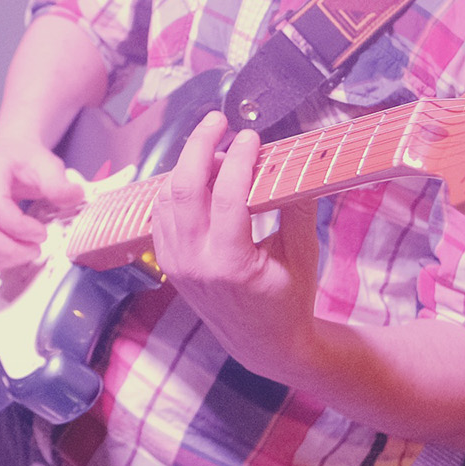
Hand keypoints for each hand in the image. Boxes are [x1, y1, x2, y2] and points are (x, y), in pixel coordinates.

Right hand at [0, 129, 82, 268]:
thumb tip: (74, 196)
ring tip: (24, 254)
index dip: (20, 228)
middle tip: (34, 250)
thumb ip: (58, 182)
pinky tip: (9, 258)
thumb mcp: (46, 164)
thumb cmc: (24, 160)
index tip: (42, 233)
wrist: (8, 154)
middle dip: (10, 251)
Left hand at [150, 112, 324, 384]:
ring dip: (188, 165)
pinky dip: (176, 187)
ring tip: (216, 147)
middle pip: (184, 188)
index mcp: (230, 265)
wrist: (262, 344)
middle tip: (218, 121)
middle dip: (199, 146)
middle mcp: (194, 263)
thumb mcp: (303, 256)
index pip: (227, 197)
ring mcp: (175, 264)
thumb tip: (293, 161)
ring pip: (167, 197)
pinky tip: (199, 173)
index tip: (251, 136)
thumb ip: (297, 209)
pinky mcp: (168, 262)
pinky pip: (161, 213)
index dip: (239, 159)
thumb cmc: (288, 301)